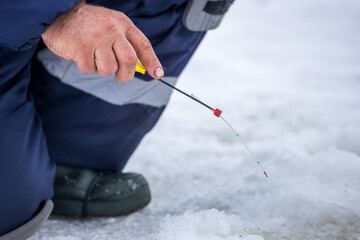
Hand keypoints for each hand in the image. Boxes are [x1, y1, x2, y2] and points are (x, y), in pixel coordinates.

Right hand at [41, 0, 163, 80]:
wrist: (59, 12)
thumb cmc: (88, 25)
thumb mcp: (111, 26)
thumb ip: (126, 43)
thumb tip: (143, 67)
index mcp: (122, 23)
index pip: (143, 44)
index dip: (152, 61)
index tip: (158, 74)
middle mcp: (112, 29)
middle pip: (129, 61)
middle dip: (126, 74)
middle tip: (120, 76)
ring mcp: (97, 37)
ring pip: (109, 68)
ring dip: (102, 69)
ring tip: (94, 57)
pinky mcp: (81, 47)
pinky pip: (90, 69)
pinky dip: (87, 67)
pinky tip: (81, 54)